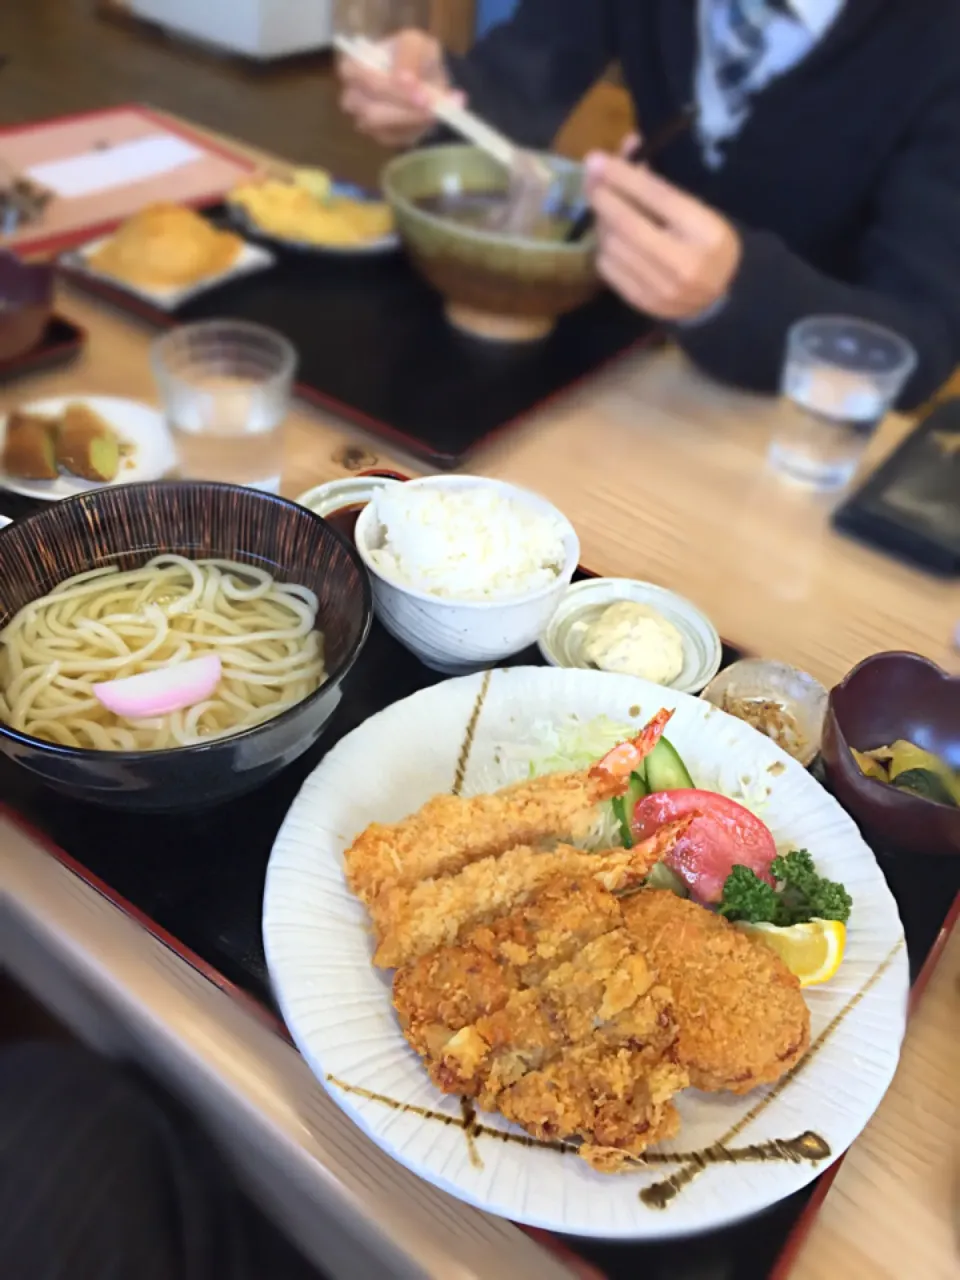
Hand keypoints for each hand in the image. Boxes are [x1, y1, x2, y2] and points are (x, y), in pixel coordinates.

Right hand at [338, 28, 461, 148]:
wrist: (426, 78)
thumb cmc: (413, 56)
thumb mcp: (416, 42)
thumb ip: (409, 54)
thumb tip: (404, 79)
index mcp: (353, 67)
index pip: (360, 79)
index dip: (388, 86)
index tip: (417, 88)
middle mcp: (353, 97)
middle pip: (370, 111)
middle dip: (403, 108)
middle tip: (432, 104)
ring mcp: (364, 120)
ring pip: (383, 128)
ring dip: (411, 119)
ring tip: (437, 108)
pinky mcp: (381, 136)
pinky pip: (396, 138)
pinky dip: (417, 128)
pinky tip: (431, 116)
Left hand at [585, 142, 741, 321]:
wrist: (721, 294)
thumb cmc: (707, 243)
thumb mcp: (697, 209)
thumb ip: (660, 182)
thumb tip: (627, 148)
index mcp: (704, 231)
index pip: (657, 197)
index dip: (623, 176)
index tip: (596, 159)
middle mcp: (683, 263)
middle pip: (629, 224)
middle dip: (603, 197)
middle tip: (590, 178)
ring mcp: (661, 288)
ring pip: (613, 246)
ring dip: (602, 222)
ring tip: (604, 208)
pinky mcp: (642, 303)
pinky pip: (608, 269)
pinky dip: (603, 247)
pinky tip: (611, 237)